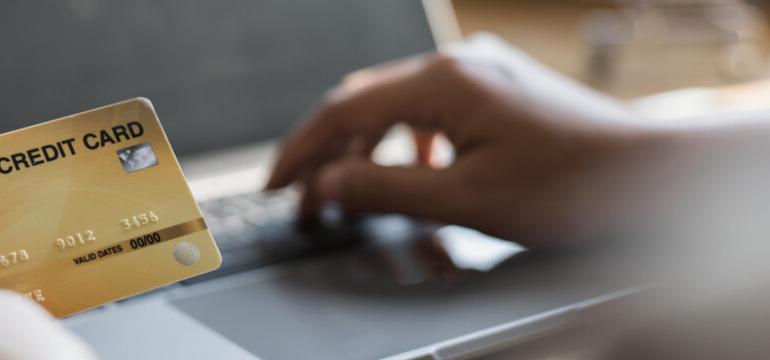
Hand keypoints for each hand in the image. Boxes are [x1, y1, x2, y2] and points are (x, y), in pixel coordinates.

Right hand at [266, 34, 660, 244]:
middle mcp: (459, 63)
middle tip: (306, 196)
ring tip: (349, 188)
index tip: (278, 185)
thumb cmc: (573, 185)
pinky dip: (404, 138)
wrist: (648, 175)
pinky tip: (411, 166)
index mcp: (445, 82)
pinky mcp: (497, 84)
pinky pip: (431, 105)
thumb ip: (384, 188)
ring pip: (396, 102)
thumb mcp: (465, 198)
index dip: (302, 151)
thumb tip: (327, 183)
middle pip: (365, 101)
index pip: (345, 110)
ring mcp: (481, 69)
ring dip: (365, 146)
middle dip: (328, 151)